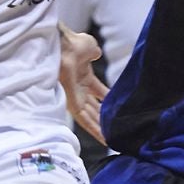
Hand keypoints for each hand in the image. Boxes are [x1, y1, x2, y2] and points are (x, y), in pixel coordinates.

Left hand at [59, 25, 106, 143]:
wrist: (65, 45)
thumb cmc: (74, 43)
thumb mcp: (90, 47)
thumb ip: (94, 53)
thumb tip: (96, 53)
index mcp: (84, 76)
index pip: (99, 92)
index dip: (108, 100)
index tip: (118, 109)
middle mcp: (79, 89)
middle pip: (94, 108)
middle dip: (105, 119)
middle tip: (117, 131)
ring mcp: (75, 96)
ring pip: (89, 117)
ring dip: (101, 128)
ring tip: (112, 140)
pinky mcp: (72, 103)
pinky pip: (84, 119)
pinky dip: (94, 128)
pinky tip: (104, 137)